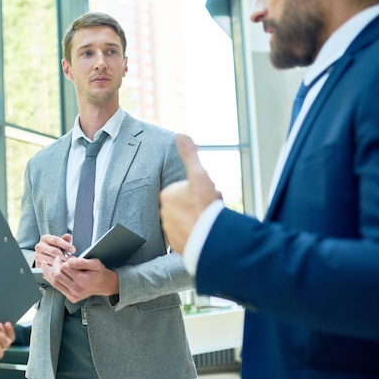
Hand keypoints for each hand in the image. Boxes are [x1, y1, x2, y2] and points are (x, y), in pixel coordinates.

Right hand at [33, 233, 74, 267]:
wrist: (45, 258)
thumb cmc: (54, 248)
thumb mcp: (59, 243)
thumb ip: (64, 240)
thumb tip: (68, 236)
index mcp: (45, 238)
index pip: (56, 240)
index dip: (65, 245)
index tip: (73, 250)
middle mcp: (39, 246)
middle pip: (54, 251)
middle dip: (64, 256)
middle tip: (72, 260)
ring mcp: (37, 256)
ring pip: (51, 260)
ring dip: (61, 263)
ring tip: (69, 265)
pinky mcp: (37, 265)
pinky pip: (48, 267)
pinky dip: (56, 269)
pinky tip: (62, 269)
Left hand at [42, 256, 117, 302]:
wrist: (105, 285)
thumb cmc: (99, 272)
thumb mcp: (95, 263)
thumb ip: (82, 262)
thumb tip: (69, 261)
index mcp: (83, 280)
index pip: (65, 268)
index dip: (62, 260)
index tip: (63, 257)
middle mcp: (77, 289)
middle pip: (58, 275)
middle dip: (55, 265)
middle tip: (57, 259)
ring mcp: (74, 295)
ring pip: (55, 283)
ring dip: (50, 273)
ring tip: (48, 265)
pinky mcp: (71, 298)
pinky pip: (58, 288)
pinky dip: (52, 280)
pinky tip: (50, 273)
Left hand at [160, 134, 221, 254]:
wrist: (209, 240)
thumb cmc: (204, 206)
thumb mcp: (199, 175)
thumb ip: (190, 155)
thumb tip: (181, 134)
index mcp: (167, 195)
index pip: (188, 188)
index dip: (203, 189)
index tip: (211, 193)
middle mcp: (164, 212)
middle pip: (189, 203)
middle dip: (203, 203)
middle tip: (214, 207)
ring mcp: (169, 229)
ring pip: (189, 219)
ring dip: (201, 218)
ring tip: (212, 221)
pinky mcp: (176, 244)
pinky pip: (188, 235)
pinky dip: (197, 233)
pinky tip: (207, 233)